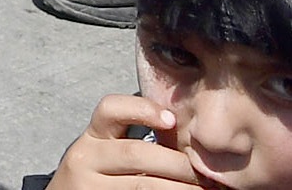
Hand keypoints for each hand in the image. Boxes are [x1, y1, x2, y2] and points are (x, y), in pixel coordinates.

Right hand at [47, 95, 199, 188]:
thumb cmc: (98, 177)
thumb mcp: (107, 153)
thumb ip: (133, 142)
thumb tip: (186, 139)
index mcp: (92, 137)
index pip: (110, 110)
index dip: (142, 109)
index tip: (172, 120)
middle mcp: (85, 158)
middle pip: (135, 153)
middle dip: (177, 163)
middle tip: (205, 174)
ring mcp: (89, 186)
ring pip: (141, 184)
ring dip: (178, 188)